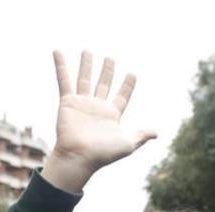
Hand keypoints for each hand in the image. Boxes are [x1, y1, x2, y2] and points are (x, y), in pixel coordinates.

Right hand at [41, 51, 156, 192]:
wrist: (79, 157)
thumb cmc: (104, 154)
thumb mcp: (127, 144)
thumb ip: (141, 136)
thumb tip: (157, 133)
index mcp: (112, 116)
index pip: (122, 96)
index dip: (127, 86)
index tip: (132, 74)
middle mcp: (97, 108)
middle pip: (103, 84)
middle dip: (107, 71)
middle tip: (110, 58)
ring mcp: (82, 103)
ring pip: (85, 79)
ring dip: (86, 64)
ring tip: (87, 51)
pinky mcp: (68, 102)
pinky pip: (64, 80)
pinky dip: (60, 66)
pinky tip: (57, 52)